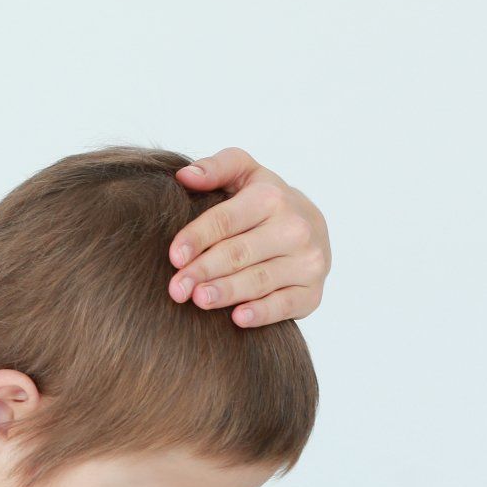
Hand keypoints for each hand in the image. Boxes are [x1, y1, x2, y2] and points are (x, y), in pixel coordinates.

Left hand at [169, 148, 329, 327]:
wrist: (310, 225)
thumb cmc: (264, 200)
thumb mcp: (243, 173)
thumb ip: (215, 168)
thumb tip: (185, 175)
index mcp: (272, 197)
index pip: (226, 220)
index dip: (198, 238)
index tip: (174, 256)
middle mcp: (295, 228)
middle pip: (240, 253)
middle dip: (205, 270)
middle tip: (176, 288)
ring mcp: (307, 261)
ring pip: (260, 280)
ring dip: (228, 291)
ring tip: (199, 300)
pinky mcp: (313, 292)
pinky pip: (286, 305)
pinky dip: (263, 313)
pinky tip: (238, 318)